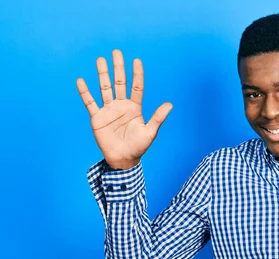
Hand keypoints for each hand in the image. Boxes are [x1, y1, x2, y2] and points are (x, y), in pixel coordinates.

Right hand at [76, 49, 172, 169]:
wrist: (123, 159)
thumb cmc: (138, 146)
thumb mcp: (150, 132)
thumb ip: (158, 117)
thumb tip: (170, 104)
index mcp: (135, 108)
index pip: (136, 87)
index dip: (136, 74)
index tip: (136, 61)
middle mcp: (121, 105)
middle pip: (119, 83)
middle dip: (118, 68)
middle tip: (116, 52)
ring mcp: (108, 110)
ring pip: (104, 88)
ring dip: (102, 74)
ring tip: (100, 60)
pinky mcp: (97, 118)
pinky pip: (90, 103)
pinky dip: (85, 92)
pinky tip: (81, 81)